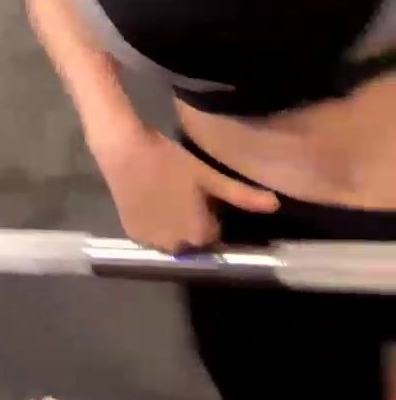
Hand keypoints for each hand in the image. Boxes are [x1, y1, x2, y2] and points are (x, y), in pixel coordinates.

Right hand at [96, 125, 279, 253]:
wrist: (124, 151)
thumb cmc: (170, 161)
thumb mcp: (209, 176)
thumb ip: (242, 195)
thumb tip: (276, 205)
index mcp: (199, 234)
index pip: (214, 233)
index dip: (210, 212)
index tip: (203, 193)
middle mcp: (177, 248)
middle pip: (193, 239)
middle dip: (192, 221)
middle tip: (184, 191)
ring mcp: (152, 243)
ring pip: (172, 239)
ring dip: (173, 225)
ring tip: (166, 193)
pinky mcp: (133, 235)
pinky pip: (152, 235)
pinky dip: (154, 223)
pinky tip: (150, 199)